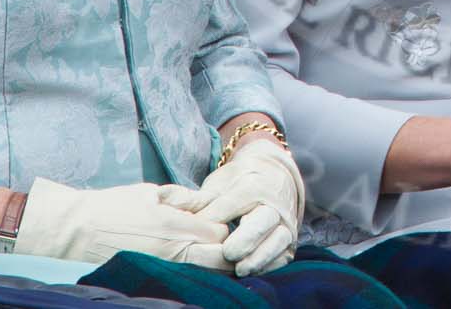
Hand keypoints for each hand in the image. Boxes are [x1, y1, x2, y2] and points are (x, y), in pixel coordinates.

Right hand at [12, 179, 231, 265]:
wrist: (74, 233)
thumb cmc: (111, 208)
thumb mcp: (150, 193)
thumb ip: (184, 198)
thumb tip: (209, 201)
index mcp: (176, 227)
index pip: (221, 233)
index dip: (222, 226)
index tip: (214, 221)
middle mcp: (174, 253)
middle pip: (220, 260)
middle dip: (223, 250)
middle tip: (214, 243)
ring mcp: (163, 271)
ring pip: (204, 275)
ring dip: (209, 265)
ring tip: (201, 254)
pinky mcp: (150, 281)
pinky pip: (182, 282)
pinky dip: (190, 275)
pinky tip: (183, 264)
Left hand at [165, 140, 303, 276]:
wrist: (275, 177)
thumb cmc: (240, 183)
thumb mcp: (219, 185)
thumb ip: (193, 198)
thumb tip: (161, 199)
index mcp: (252, 186)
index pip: (233, 205)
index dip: (214, 219)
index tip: (197, 231)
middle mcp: (273, 204)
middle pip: (262, 221)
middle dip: (246, 238)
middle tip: (228, 253)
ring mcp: (284, 222)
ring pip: (277, 240)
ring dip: (260, 256)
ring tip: (241, 269)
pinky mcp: (289, 239)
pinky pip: (283, 254)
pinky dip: (270, 264)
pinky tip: (254, 272)